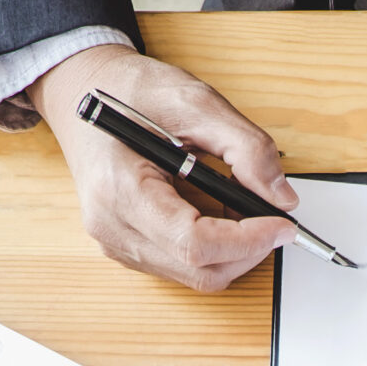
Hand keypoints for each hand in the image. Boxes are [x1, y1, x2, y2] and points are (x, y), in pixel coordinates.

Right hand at [28, 43, 296, 291]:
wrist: (84, 90)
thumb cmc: (129, 91)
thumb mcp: (195, 102)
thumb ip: (245, 147)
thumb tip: (282, 197)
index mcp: (120, 189)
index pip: (194, 243)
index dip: (248, 240)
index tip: (282, 224)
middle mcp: (112, 227)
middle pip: (199, 270)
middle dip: (249, 250)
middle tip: (275, 219)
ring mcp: (116, 243)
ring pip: (195, 275)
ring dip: (234, 251)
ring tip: (245, 209)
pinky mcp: (126, 247)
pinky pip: (182, 266)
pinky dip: (214, 249)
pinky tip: (219, 215)